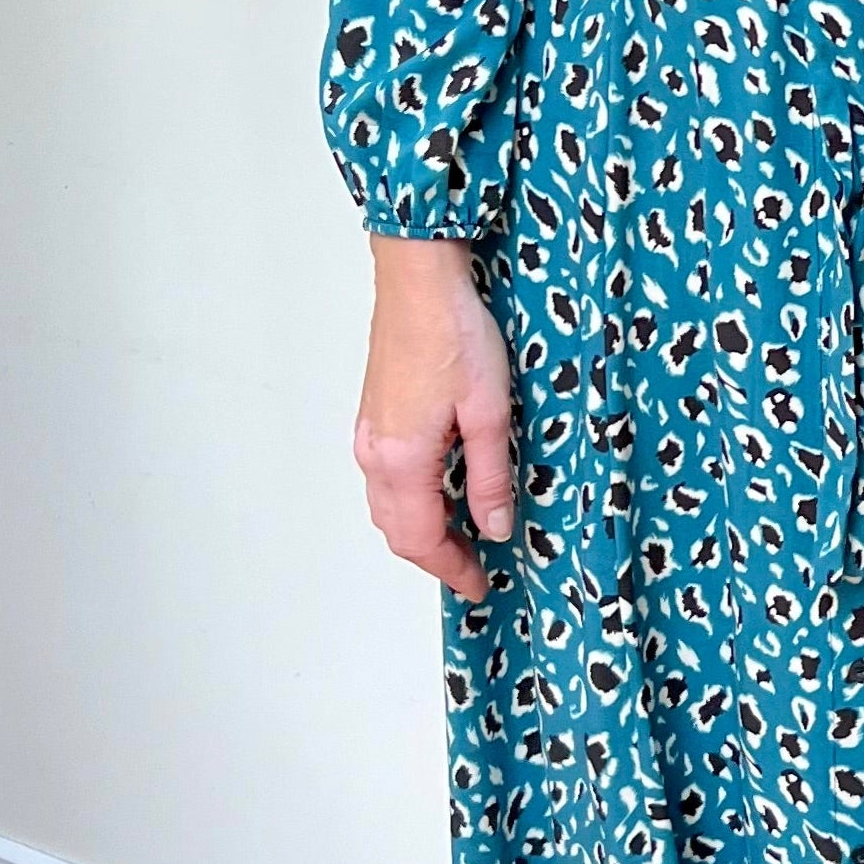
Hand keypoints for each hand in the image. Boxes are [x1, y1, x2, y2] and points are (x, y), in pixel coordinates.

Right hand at [354, 236, 514, 603]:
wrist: (419, 277)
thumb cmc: (453, 331)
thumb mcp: (489, 412)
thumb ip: (490, 477)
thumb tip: (494, 526)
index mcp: (401, 460)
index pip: (422, 540)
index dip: (452, 569)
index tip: (479, 585)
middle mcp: (375, 453)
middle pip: (397, 530)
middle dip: (434, 556)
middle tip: (474, 568)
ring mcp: (369, 433)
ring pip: (387, 506)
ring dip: (421, 529)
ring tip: (464, 534)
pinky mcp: (375, 415)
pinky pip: (386, 478)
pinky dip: (410, 501)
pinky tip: (443, 492)